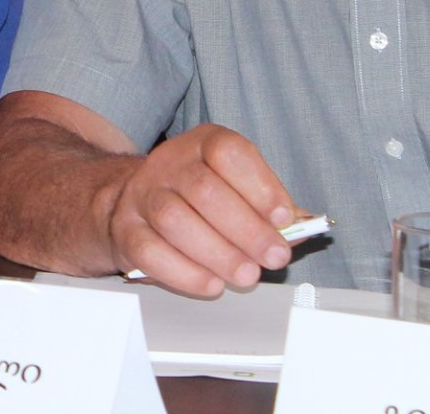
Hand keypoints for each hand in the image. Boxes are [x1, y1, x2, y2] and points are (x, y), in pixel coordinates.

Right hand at [103, 124, 295, 296]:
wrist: (136, 203)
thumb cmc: (200, 200)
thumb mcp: (237, 189)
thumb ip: (271, 209)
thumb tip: (304, 227)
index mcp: (202, 145)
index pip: (228, 151)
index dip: (259, 185)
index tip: (283, 217)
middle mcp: (168, 165)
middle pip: (203, 190)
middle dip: (247, 229)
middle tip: (274, 256)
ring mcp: (142, 196)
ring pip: (174, 220)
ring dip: (218, 253)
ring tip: (247, 274)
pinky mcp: (125, 230)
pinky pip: (149, 251)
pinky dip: (184, 273)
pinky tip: (211, 283)